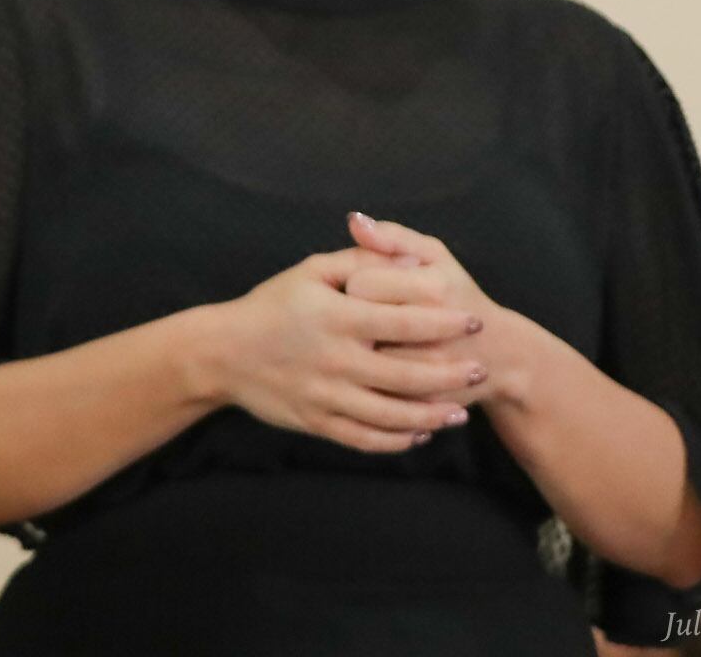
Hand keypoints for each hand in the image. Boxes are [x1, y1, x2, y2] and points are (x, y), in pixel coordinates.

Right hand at [205, 246, 486, 453]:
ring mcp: (326, 395)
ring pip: (394, 414)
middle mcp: (334, 359)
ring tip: (459, 412)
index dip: (444, 322)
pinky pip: (367, 439)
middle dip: (452, 374)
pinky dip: (398, 440)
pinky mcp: (317, 423)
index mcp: (335, 317)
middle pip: (408, 374)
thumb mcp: (309, 272)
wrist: (220, 352)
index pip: (403, 320)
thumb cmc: (270, 305)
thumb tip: (409, 259)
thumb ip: (359, 262)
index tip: (473, 320)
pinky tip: (419, 433)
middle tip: (480, 369)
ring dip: (433, 415)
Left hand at [346, 211, 518, 409]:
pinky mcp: (427, 403)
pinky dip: (369, 385)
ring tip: (366, 344)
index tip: (360, 288)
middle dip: (352, 322)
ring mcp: (430, 374)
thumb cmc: (457, 295)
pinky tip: (372, 373)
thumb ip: (393, 237)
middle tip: (360, 319)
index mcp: (431, 289)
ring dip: (358, 355)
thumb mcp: (434, 256)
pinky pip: (379, 394)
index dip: (354, 286)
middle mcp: (432, 332)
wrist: (502, 355)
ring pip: (365, 364)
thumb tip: (353, 221)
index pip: (360, 284)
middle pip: (358, 325)